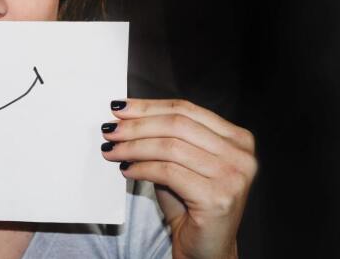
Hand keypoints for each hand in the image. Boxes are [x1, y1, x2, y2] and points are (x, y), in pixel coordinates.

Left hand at [100, 99, 256, 258]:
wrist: (206, 248)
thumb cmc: (191, 204)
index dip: (149, 107)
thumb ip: (164, 137)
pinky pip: (168, 172)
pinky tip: (126, 170)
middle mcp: (241, 155)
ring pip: (170, 147)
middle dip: (137, 126)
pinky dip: (142, 168)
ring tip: (112, 150)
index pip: (186, 109)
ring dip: (133, 147)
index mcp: (237, 138)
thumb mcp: (181, 162)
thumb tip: (125, 116)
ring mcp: (233, 176)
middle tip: (110, 130)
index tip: (120, 108)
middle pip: (177, 125)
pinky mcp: (218, 198)